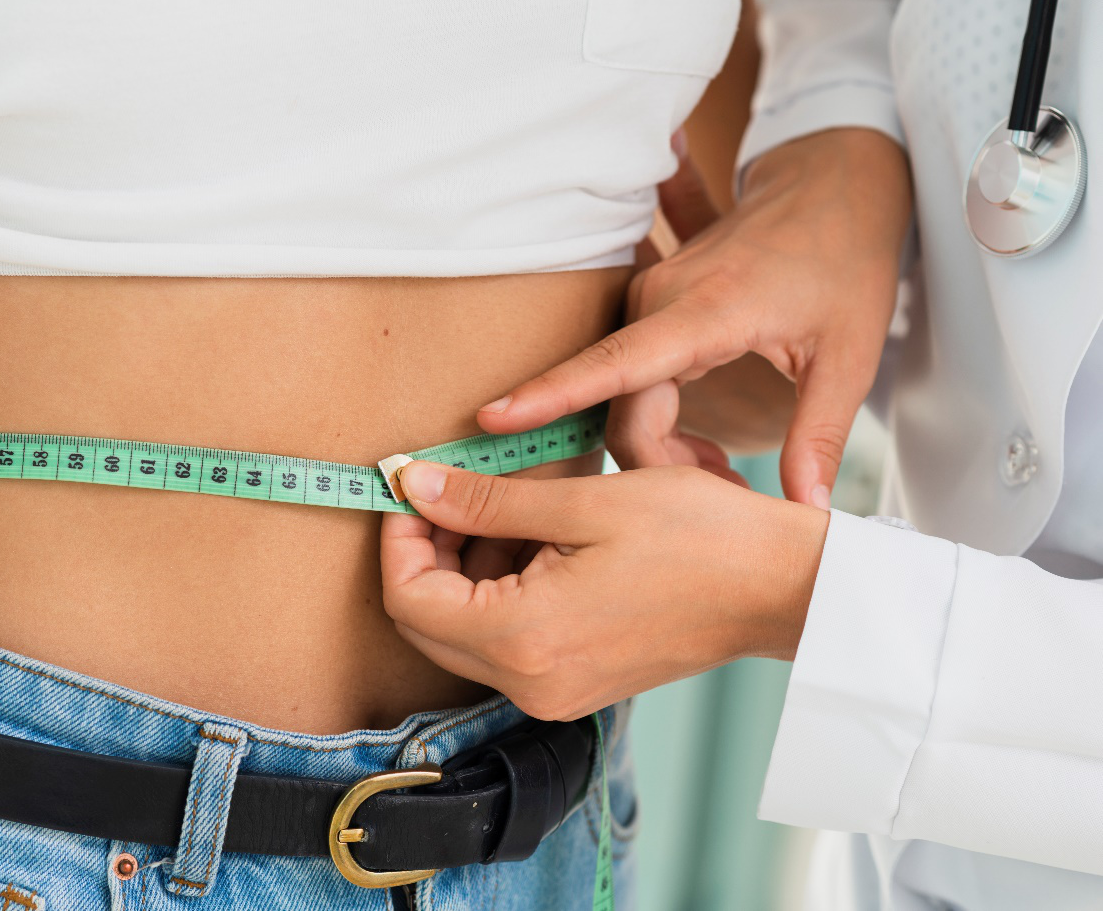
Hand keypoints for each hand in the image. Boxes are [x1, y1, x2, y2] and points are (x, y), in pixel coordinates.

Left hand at [381, 460, 828, 719]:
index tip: (413, 485)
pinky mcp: (574, 685)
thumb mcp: (583, 502)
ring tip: (505, 508)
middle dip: (424, 551)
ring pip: (463, 631)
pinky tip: (534, 541)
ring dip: (463, 568)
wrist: (779, 588)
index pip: (408, 598)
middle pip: (426, 622)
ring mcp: (553, 692)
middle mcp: (529, 684)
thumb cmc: (698, 536)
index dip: (398, 536)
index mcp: (523, 639)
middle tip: (448, 491)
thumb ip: (487, 501)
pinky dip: (500, 591)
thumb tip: (414, 485)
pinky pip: (506, 642)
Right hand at [476, 128, 911, 507]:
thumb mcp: (851, 355)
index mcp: (706, 312)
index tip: (495, 417)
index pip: (615, 364)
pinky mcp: (651, 302)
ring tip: (721, 465)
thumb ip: (820, 436)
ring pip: (625, 396)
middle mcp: (661, 300)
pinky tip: (697, 439)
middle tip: (729, 490)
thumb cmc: (846, 261)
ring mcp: (651, 297)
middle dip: (662, 466)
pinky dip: (656, 411)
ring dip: (663, 442)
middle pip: (624, 409)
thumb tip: (808, 513)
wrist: (829, 185)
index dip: (553, 394)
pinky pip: (629, 371)